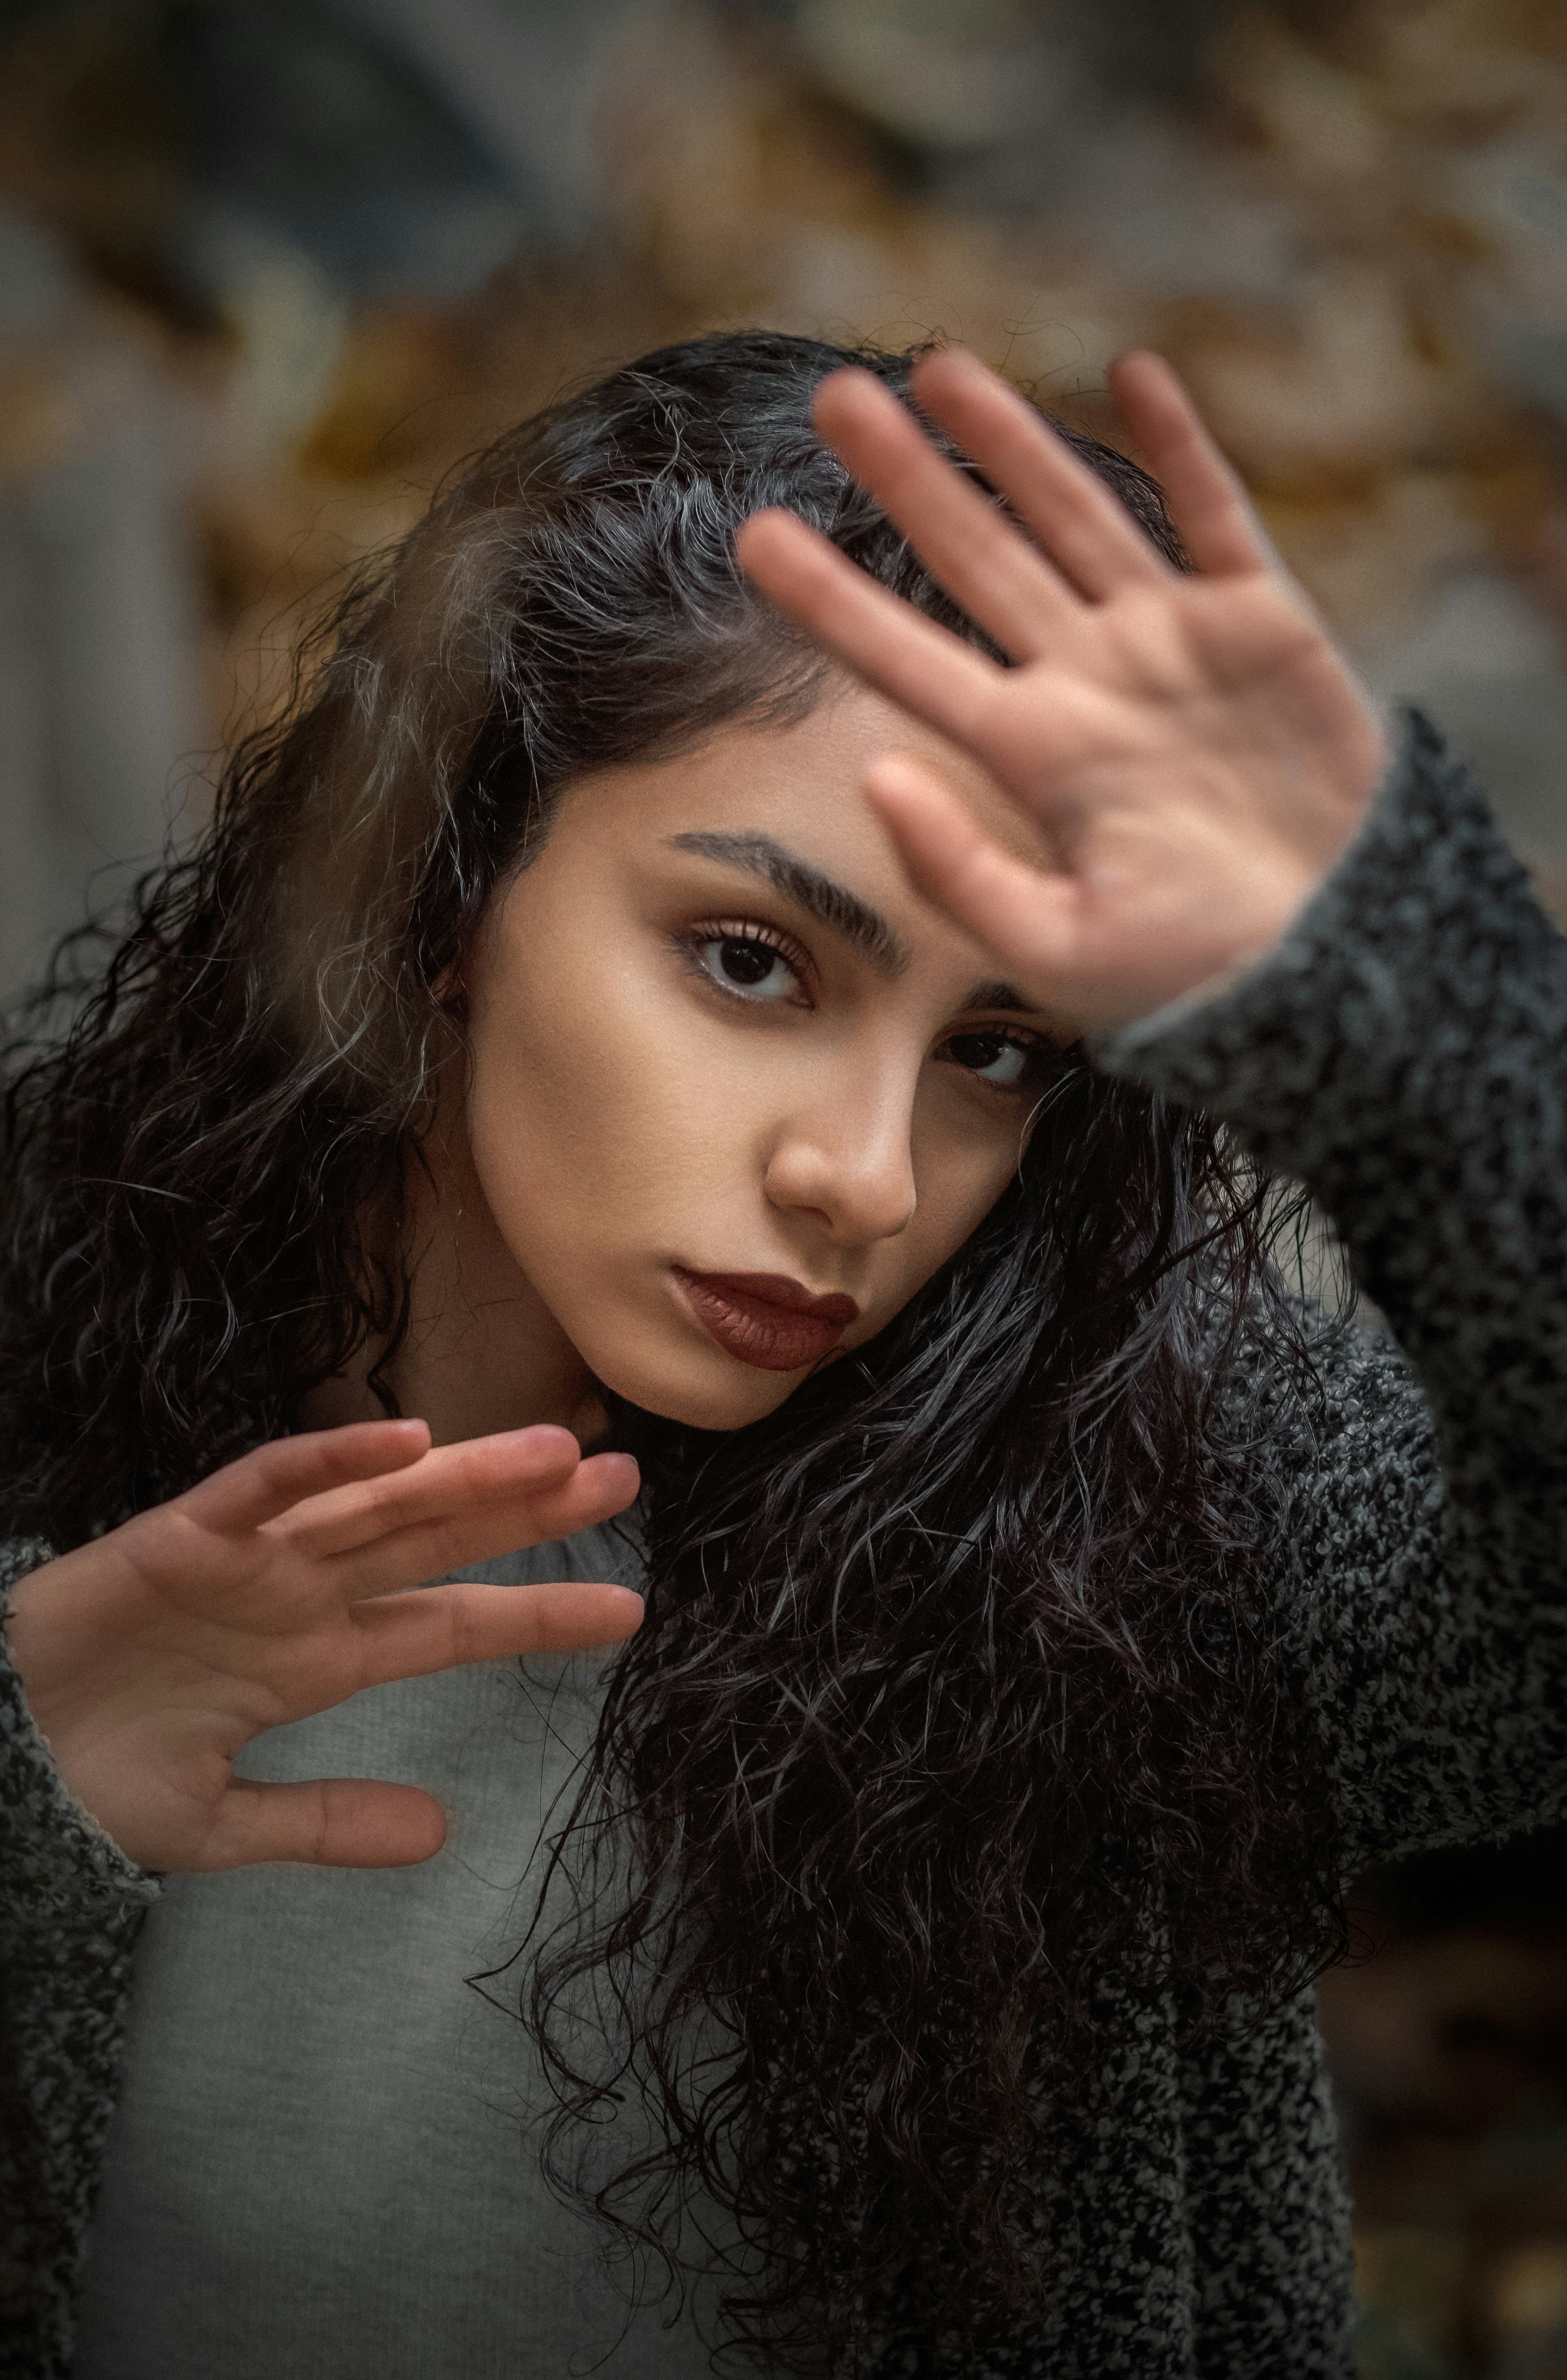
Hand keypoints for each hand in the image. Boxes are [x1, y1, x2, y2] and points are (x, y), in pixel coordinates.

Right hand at [2, 1419, 641, 1872]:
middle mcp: (304, 1594)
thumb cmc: (97, 1777)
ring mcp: (253, 1558)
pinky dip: (331, 1457)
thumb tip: (439, 1834)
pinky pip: (267, 1484)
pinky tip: (402, 1437)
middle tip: (626, 1480)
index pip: (453, 1626)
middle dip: (529, 1512)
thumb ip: (327, 1824)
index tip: (629, 1613)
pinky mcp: (186, 1535)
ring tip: (552, 1451)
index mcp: (320, 1657)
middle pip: (438, 1540)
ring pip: (377, 1500)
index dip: (538, 1613)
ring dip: (463, 1473)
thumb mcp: (225, 1826)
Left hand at [736, 348, 1389, 1032]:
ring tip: (939, 366)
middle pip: (974, 558)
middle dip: (907, 479)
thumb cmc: (1195, 972)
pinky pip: (1216, 514)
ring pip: (1075, 515)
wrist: (1333, 964)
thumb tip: (873, 774)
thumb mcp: (1059, 950)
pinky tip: (1132, 373)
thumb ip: (960, 871)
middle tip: (832, 397)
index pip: (908, 658)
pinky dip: (1182, 445)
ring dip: (1012, 440)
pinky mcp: (1262, 623)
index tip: (752, 534)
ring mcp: (1171, 642)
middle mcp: (1086, 681)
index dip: (833, 597)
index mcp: (1032, 755)